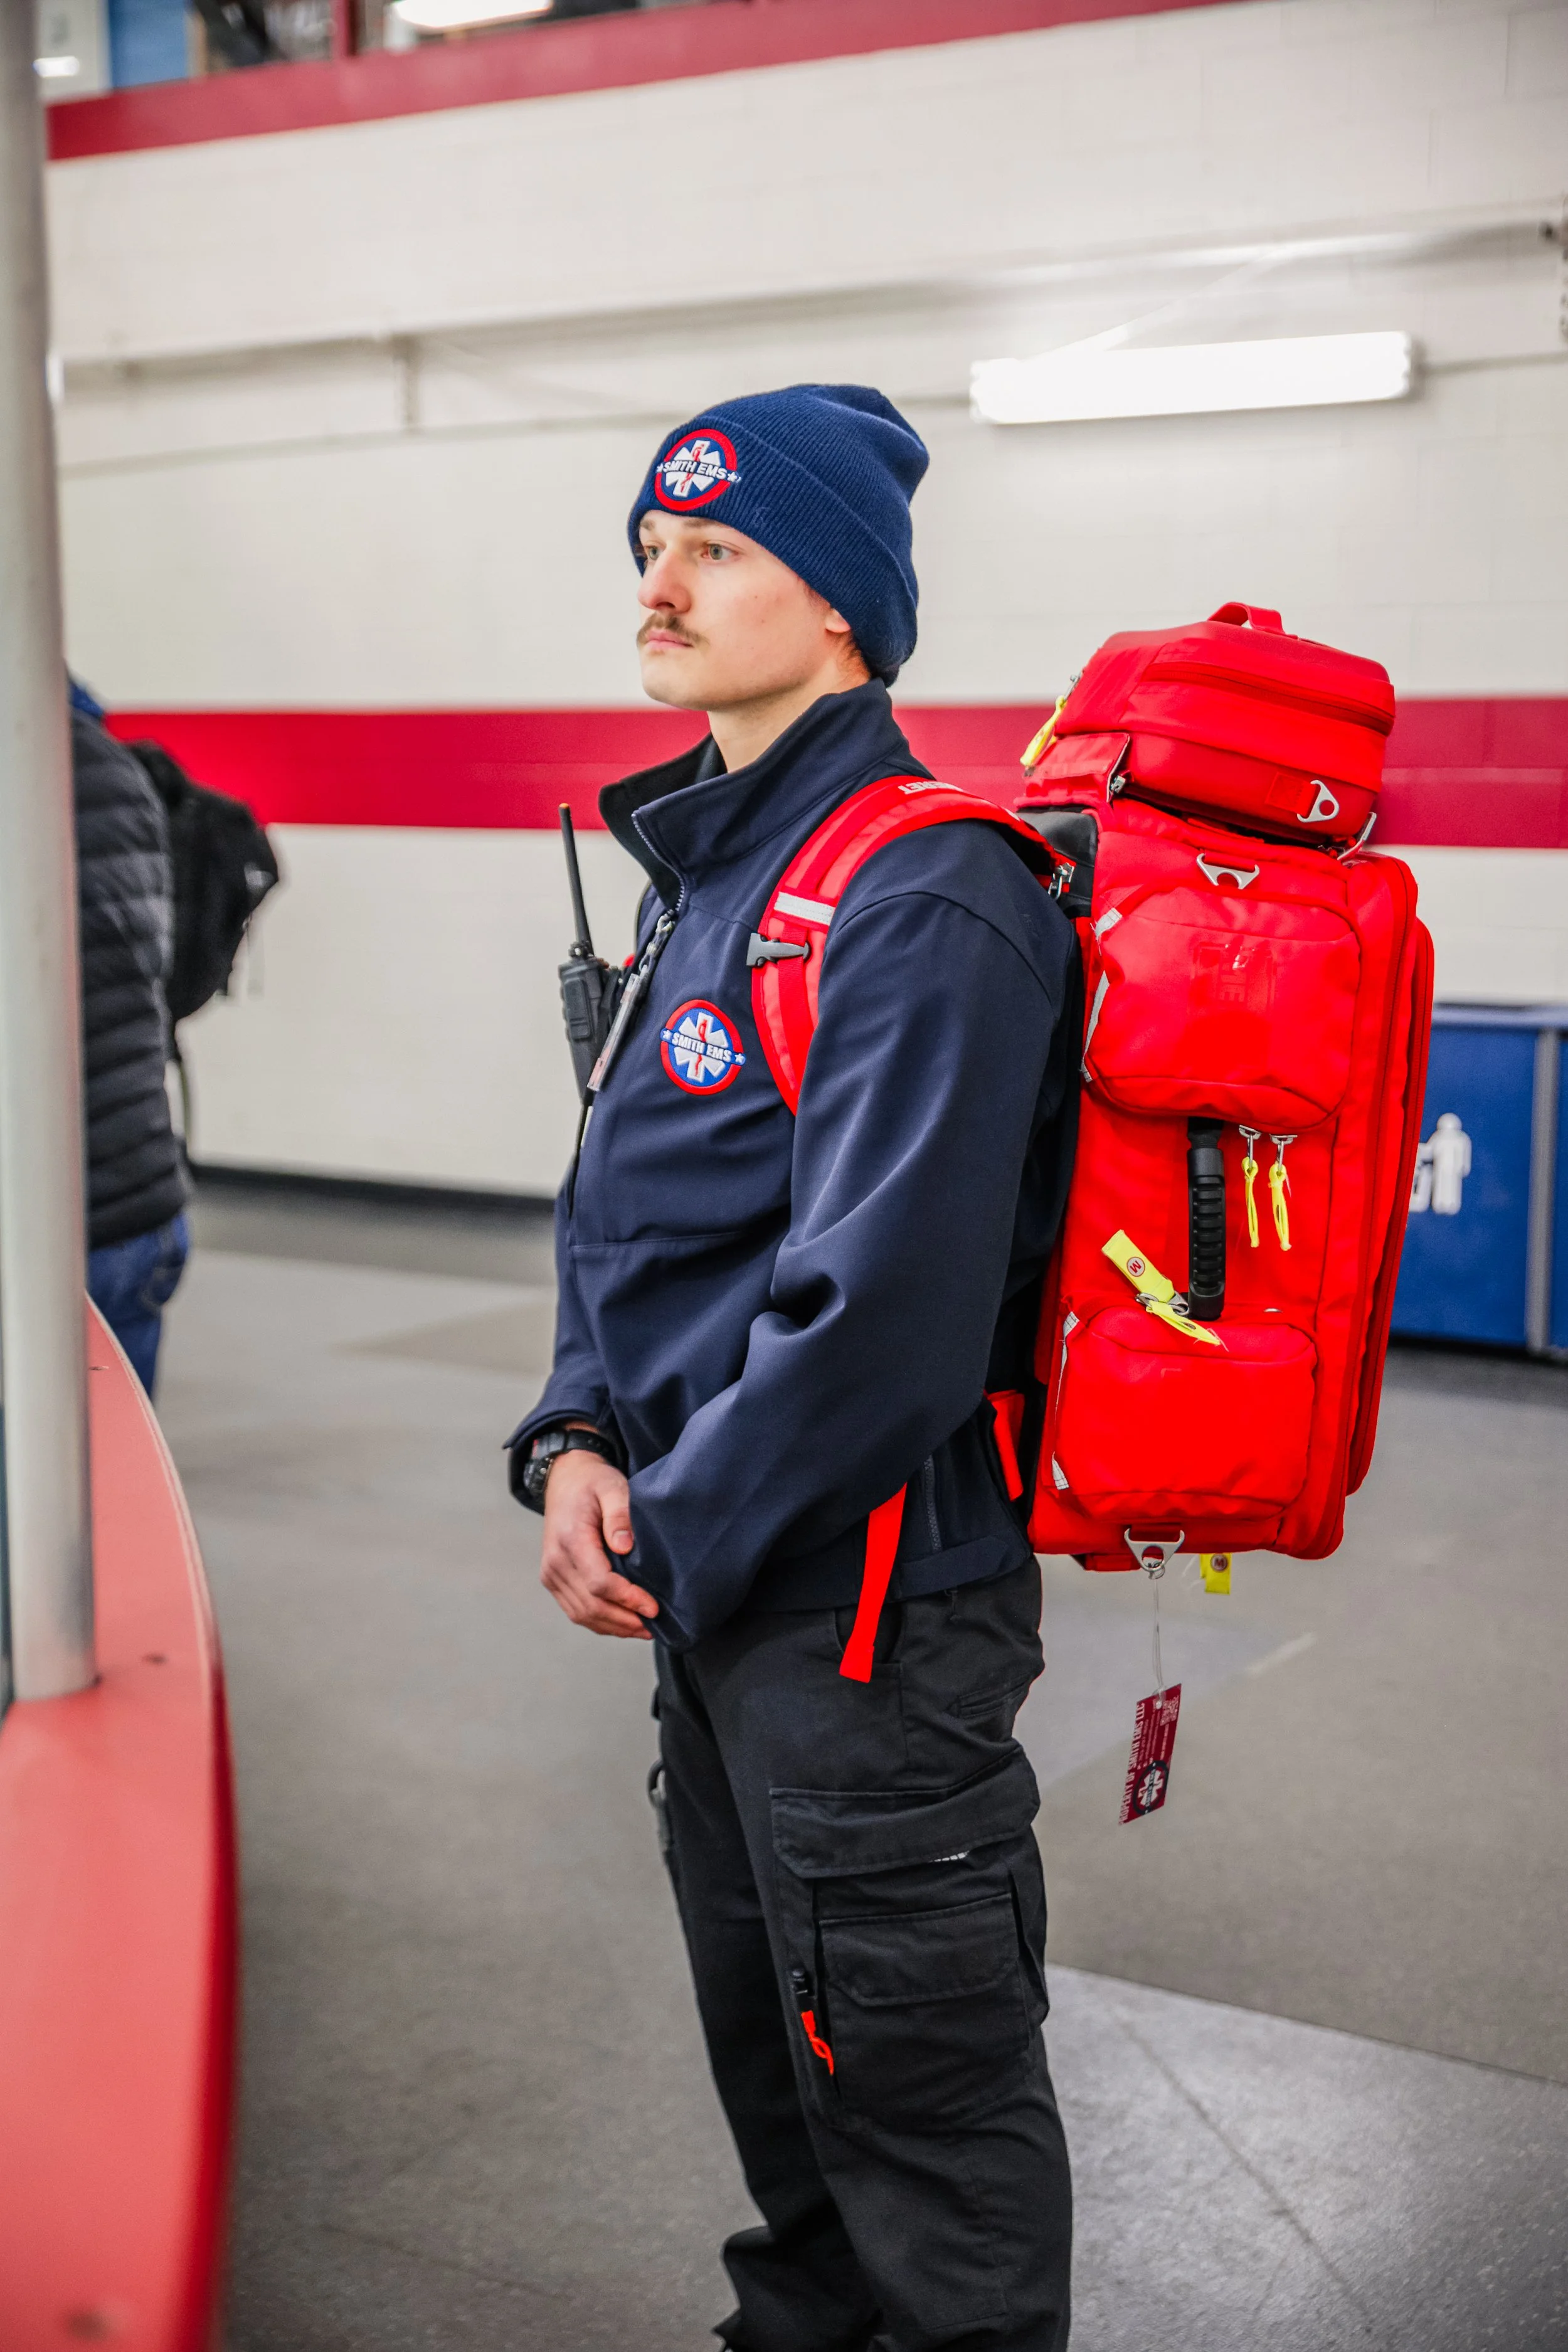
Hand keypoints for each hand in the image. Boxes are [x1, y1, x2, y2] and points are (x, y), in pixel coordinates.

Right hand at [540, 1447, 657, 1639]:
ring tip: (643, 1630)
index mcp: (570, 1540)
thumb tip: (625, 1547)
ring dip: (613, 1627)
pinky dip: (600, 1622)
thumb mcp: (611, 1486)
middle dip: (624, 1621)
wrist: (564, 1481)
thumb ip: (619, 1514)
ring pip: (582, 1614)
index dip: (628, 1599)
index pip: (599, 1583)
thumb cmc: (592, 1483)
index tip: (653, 1608)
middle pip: (591, 1605)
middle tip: (654, 1627)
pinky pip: (575, 1610)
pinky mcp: (553, 1580)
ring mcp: (551, 1574)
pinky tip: (623, 1623)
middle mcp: (555, 1562)